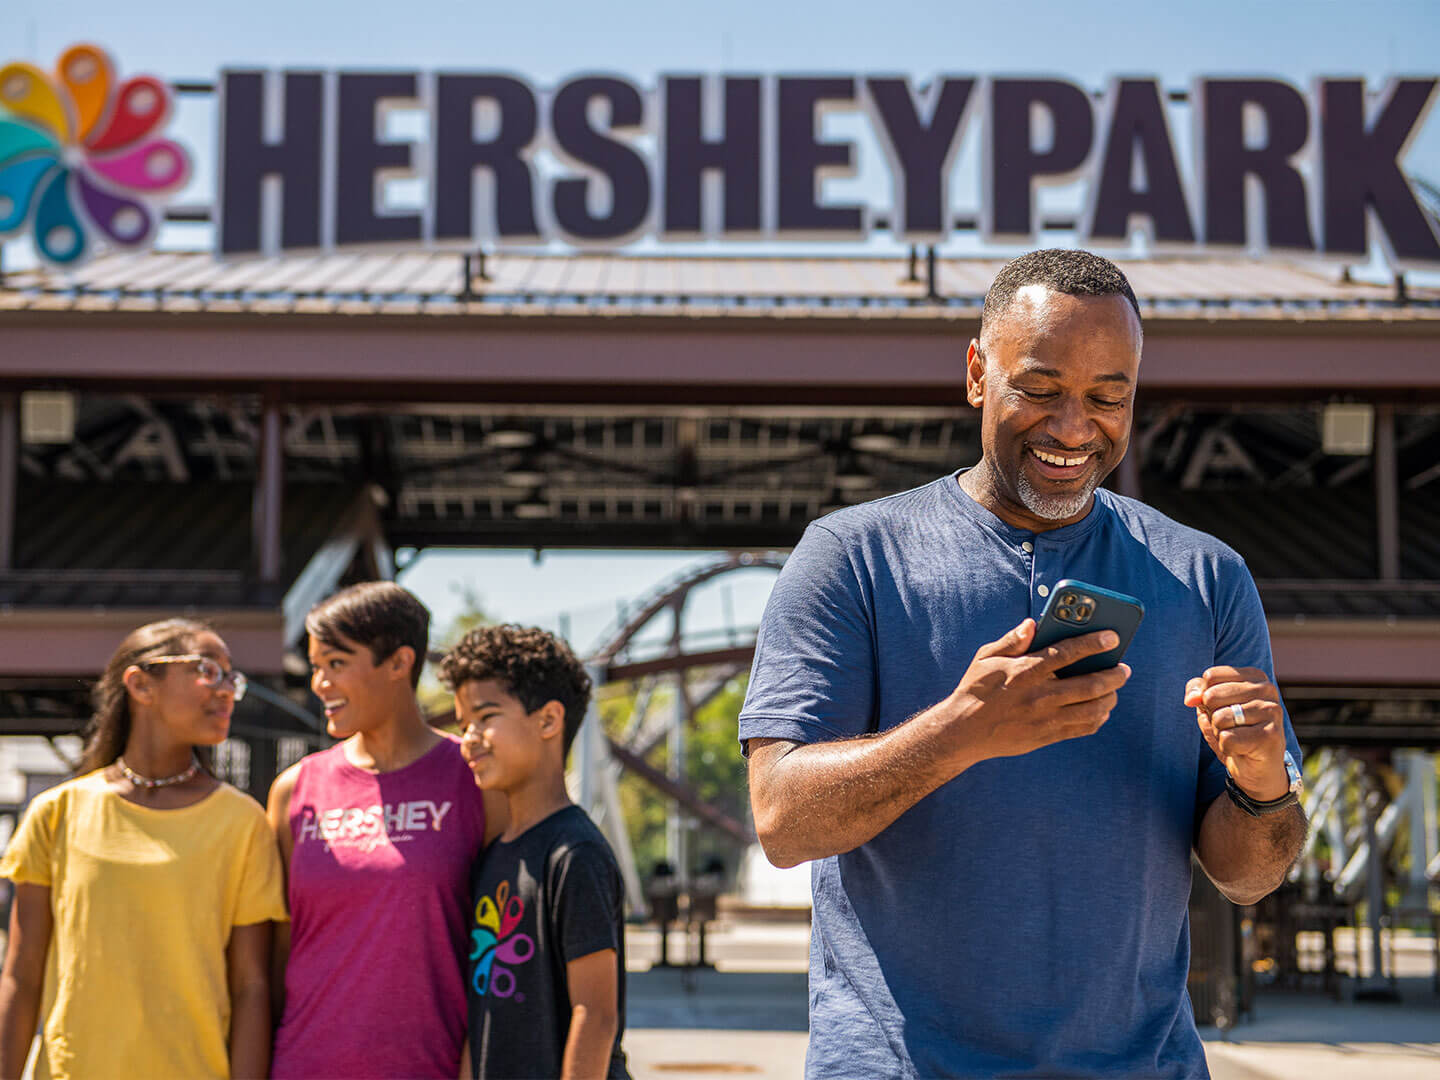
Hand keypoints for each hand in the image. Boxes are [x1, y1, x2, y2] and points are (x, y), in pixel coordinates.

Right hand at [946, 618, 1130, 763]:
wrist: (963, 731)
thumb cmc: (976, 688)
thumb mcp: (986, 658)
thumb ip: (1011, 640)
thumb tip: (1033, 623)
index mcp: (1025, 671)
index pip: (1066, 653)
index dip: (1093, 643)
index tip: (1113, 636)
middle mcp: (1039, 695)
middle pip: (1090, 684)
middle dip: (1114, 674)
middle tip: (1124, 668)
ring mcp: (1045, 719)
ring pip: (1093, 708)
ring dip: (1111, 697)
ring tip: (1114, 688)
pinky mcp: (1047, 736)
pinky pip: (1083, 728)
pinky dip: (1099, 717)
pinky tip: (1101, 709)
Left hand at [1186, 666, 1287, 800]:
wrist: (1258, 769)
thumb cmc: (1234, 732)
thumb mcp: (1211, 707)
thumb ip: (1198, 692)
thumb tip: (1191, 698)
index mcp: (1254, 676)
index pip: (1210, 676)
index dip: (1206, 697)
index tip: (1223, 709)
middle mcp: (1267, 689)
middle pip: (1212, 696)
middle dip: (1212, 716)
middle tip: (1231, 727)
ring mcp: (1271, 711)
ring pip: (1219, 718)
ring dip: (1220, 732)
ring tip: (1238, 737)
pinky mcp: (1270, 735)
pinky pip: (1227, 738)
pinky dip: (1227, 747)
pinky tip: (1242, 749)